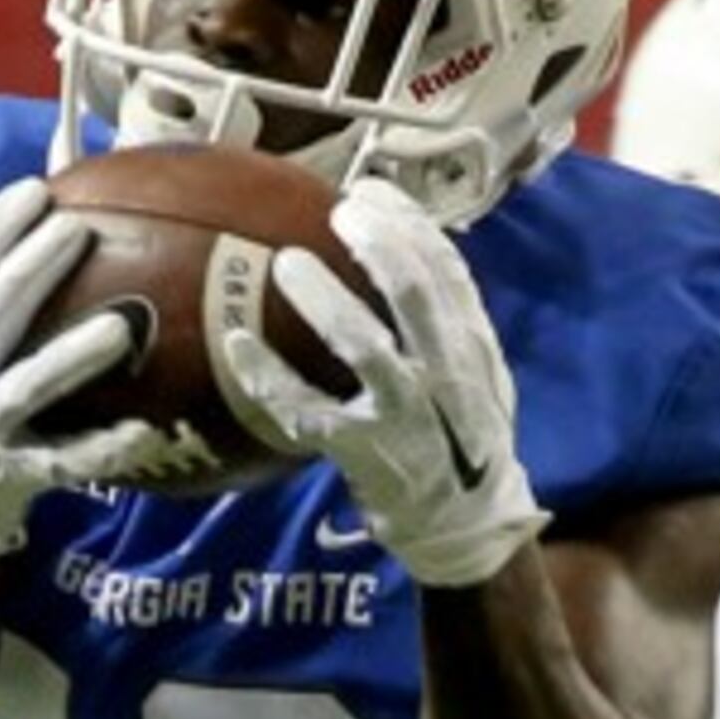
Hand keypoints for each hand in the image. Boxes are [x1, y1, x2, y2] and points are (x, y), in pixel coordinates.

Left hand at [217, 179, 547, 587]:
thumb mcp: (482, 377)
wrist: (468, 527)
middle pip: (415, 296)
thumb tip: (405, 248)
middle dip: (378, 245)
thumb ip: (453, 321)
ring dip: (324, 301)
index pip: (447, 271)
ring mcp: (404, 417)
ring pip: (364, 348)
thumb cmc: (465, 441)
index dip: (409, 224)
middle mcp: (444, 376)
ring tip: (287, 265)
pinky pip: (308, 411)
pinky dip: (269, 378)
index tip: (371, 191)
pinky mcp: (364, 452)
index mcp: (473, 349)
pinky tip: (238, 344)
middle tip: (339, 211)